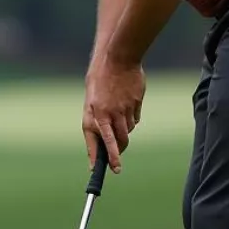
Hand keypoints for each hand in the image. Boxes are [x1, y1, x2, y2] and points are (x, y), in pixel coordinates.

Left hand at [83, 55, 144, 172]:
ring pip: (128, 131)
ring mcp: (125, 110)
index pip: (101, 142)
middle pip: (119, 142)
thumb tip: (103, 141)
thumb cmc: (100, 79)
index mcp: (95, 114)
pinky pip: (135, 119)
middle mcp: (110, 114)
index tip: (111, 170)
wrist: (118, 58)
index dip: (105, 157)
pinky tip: (126, 104)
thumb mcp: (91, 100)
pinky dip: (131, 117)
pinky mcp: (136, 105)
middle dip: (118, 151)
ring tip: (117, 115)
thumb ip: (96, 120)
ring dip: (124, 130)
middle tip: (116, 158)